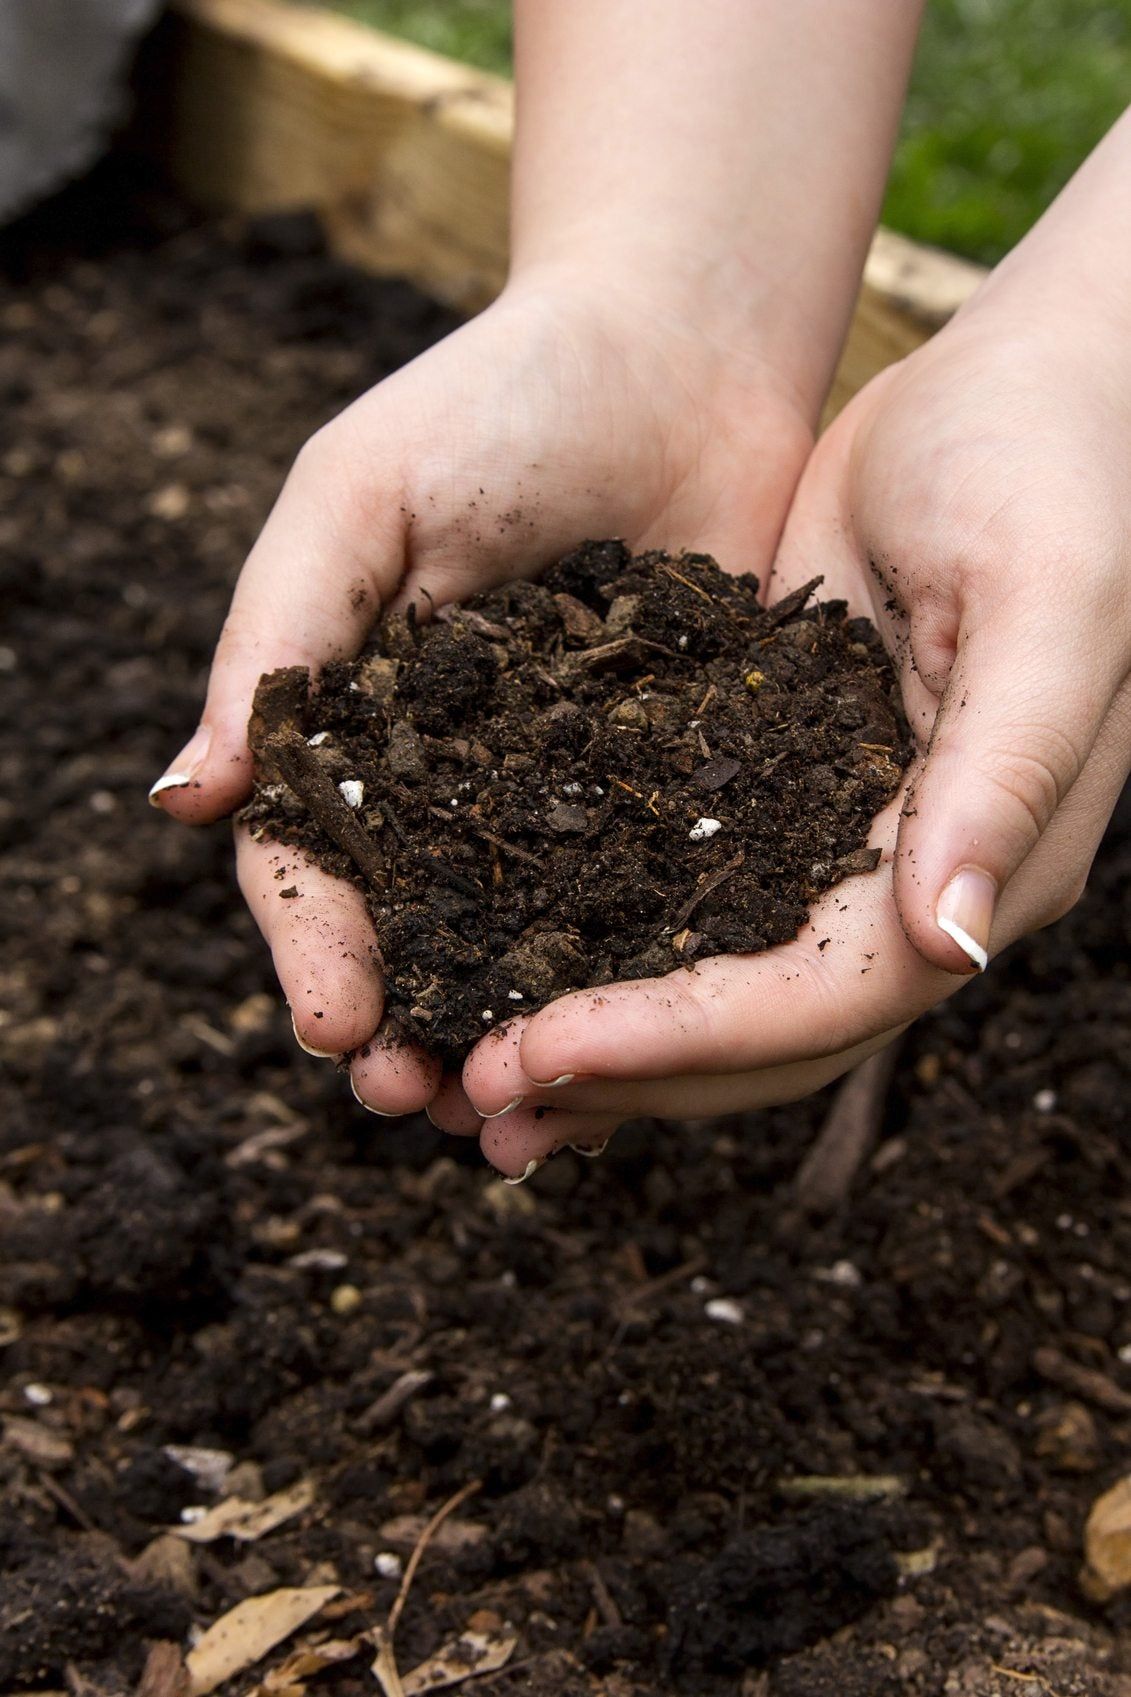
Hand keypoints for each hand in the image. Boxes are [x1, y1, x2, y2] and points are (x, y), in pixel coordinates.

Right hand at [150, 269, 811, 1112]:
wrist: (683, 348)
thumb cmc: (504, 400)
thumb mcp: (363, 498)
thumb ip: (279, 640)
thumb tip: (193, 800)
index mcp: (356, 718)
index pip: (315, 857)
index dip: (315, 948)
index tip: (334, 1028)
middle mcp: (451, 772)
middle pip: (414, 926)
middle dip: (405, 1020)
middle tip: (417, 1103)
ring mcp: (564, 786)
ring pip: (522, 937)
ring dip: (507, 1028)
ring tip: (515, 1112)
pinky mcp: (674, 780)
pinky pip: (642, 895)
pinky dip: (624, 974)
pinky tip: (628, 1041)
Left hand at [463, 294, 1130, 1171]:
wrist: (1029, 390)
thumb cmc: (1054, 468)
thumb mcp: (1048, 597)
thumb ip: (1006, 770)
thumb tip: (955, 943)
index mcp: (988, 860)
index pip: (823, 996)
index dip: (681, 1038)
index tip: (541, 1051)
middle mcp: (914, 881)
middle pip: (761, 1031)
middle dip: (621, 1071)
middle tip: (471, 1096)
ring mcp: (845, 842)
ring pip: (716, 986)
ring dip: (601, 1041)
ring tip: (465, 1077)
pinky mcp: (784, 785)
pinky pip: (688, 897)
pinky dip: (605, 944)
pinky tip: (508, 964)